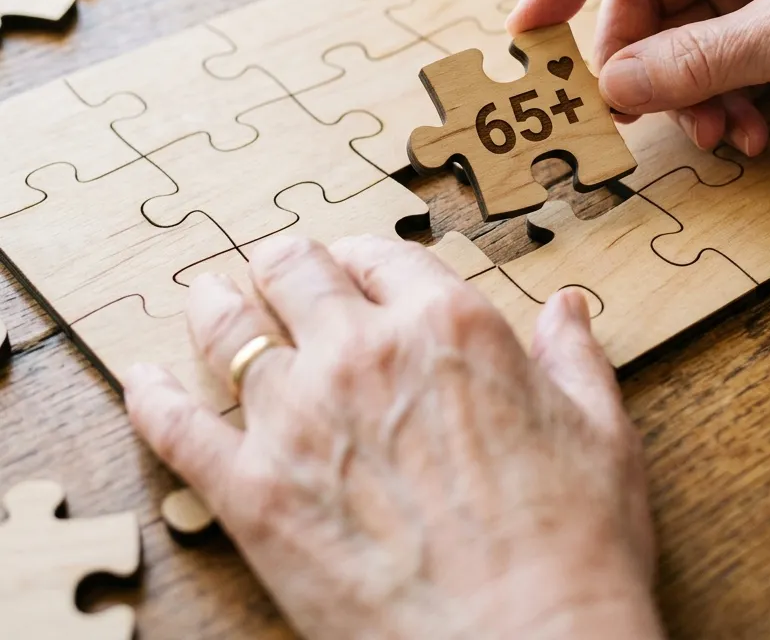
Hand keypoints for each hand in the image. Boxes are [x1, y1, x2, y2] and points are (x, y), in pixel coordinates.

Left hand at [125, 236, 662, 639]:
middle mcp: (365, 351)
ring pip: (230, 331)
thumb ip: (575, 356)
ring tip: (208, 296)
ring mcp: (300, 418)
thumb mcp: (601, 431)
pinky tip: (141, 381)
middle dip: (284, 264)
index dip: (364, 256)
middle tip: (273, 270)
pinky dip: (152, 398)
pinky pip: (179, 428)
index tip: (355, 266)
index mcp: (448, 324)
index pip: (383, 254)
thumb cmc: (574, 542)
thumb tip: (569, 306)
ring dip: (215, 304)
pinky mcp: (253, 493)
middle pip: (294, 271)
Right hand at [508, 0, 769, 153]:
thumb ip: (696, 60)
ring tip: (718, 131)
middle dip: (640, 63)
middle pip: (642, 0)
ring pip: (671, 48)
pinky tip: (748, 134)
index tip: (528, 27)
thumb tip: (611, 88)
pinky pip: (706, 76)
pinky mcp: (766, 44)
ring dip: (683, 98)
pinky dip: (715, 109)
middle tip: (631, 112)